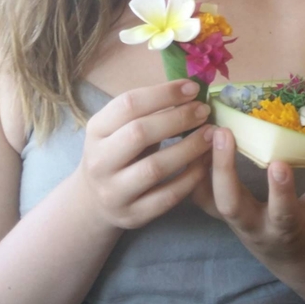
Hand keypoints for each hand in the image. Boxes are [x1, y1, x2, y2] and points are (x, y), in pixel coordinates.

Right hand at [75, 79, 213, 229]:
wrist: (94, 200)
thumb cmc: (117, 151)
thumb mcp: (118, 127)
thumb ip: (145, 110)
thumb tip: (188, 88)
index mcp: (96, 130)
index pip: (128, 104)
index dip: (163, 93)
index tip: (192, 88)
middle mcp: (99, 162)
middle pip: (140, 133)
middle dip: (178, 118)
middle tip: (204, 110)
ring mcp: (114, 192)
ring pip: (155, 168)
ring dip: (189, 148)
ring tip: (210, 134)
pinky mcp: (133, 215)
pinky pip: (167, 196)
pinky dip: (190, 178)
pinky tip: (205, 163)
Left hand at [192, 127, 304, 286]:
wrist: (296, 263)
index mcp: (287, 229)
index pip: (282, 212)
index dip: (280, 190)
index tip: (279, 163)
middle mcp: (255, 228)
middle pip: (231, 205)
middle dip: (224, 169)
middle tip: (223, 133)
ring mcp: (233, 223)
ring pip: (209, 200)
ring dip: (202, 167)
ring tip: (203, 131)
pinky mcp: (220, 217)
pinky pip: (200, 196)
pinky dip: (194, 171)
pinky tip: (194, 143)